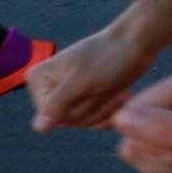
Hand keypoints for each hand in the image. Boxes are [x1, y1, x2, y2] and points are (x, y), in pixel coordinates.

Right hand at [22, 18, 149, 132]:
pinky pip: (93, 118)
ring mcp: (66, 95)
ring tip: (115, 89)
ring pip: (83, 121)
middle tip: (106, 86)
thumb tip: (38, 128)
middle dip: (92, 108)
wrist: (133, 44)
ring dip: (104, 108)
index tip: (94, 87)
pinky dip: (110, 110)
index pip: (52, 117)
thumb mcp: (82, 81)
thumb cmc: (108, 57)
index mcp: (38, 79)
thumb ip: (58, 104)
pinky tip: (120, 95)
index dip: (77, 108)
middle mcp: (47, 88)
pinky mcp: (82, 98)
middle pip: (67, 120)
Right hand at [110, 60, 171, 172]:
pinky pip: (141, 151)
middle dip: (152, 150)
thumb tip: (119, 118)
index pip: (137, 107)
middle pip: (130, 124)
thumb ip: (165, 129)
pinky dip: (156, 166)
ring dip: (153, 160)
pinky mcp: (170, 133)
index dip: (148, 137)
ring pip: (132, 141)